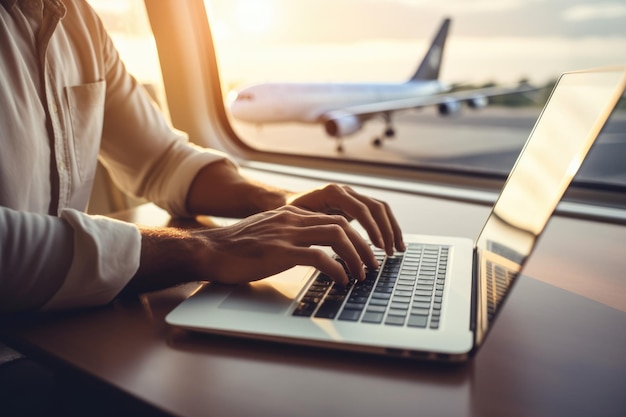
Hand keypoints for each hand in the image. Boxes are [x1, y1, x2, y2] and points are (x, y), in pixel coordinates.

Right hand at [131, 205, 381, 293]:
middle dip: (364, 245)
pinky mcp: (279, 252)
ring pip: (336, 236)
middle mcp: (292, 220)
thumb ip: (290, 237)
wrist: (209, 250)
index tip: (366, 253)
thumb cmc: (236, 249)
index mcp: (291, 215)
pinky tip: (342, 281)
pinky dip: (336, 268)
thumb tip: (313, 254)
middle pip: (342, 225)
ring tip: (363, 274)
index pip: (334, 218)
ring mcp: (286, 234)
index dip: (355, 236)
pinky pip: (318, 257)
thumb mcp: (268, 235)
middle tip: (374, 265)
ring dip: (356, 256)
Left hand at [287, 184, 404, 254]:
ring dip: (392, 229)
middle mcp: (345, 191)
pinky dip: (387, 227)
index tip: (378, 246)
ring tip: (397, 249)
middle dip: (386, 230)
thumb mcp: (298, 221)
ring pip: (380, 208)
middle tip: (389, 252)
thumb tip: (331, 247)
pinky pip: (377, 213)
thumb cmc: (289, 214)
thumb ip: (316, 228)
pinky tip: (392, 243)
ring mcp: (352, 196)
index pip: (360, 208)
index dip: (371, 228)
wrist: (285, 202)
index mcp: (332, 192)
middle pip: (375, 207)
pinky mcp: (356, 204)